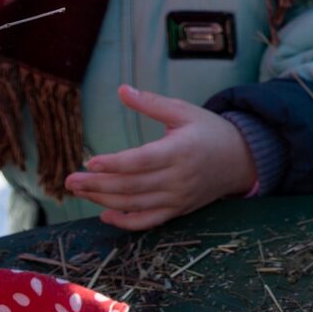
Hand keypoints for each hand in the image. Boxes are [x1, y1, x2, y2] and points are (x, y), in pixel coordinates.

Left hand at [64, 85, 257, 230]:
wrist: (241, 159)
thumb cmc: (209, 131)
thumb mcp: (184, 111)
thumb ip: (151, 103)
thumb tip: (121, 89)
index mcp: (181, 150)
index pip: (142, 161)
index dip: (115, 163)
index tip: (90, 161)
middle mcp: (180, 177)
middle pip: (132, 186)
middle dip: (98, 184)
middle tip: (70, 180)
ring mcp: (179, 197)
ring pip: (136, 204)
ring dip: (104, 200)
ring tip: (80, 191)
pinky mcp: (179, 210)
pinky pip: (150, 221)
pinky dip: (126, 222)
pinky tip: (105, 215)